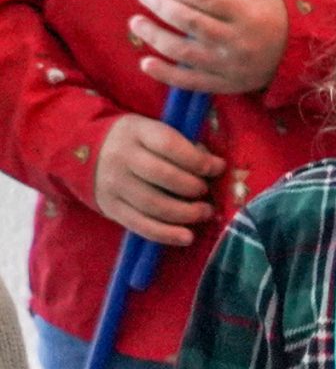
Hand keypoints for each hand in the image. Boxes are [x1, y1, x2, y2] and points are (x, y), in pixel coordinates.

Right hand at [94, 114, 222, 246]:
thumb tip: (211, 166)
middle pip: (162, 176)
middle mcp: (122, 157)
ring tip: (205, 212)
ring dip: (185, 213)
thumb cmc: (136, 141)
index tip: (218, 168)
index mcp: (137, 131)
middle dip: (192, 187)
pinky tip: (187, 237)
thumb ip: (180, 145)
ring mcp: (113, 185)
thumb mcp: (153, 131)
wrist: (85, 152)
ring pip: (152, 204)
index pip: (169, 144)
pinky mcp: (110, 208)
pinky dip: (166, 234)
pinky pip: (139, 225)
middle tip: (207, 191)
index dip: (197, 159)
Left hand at [133, 0, 288, 96]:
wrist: (296, 55)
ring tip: (136, 21)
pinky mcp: (223, 84)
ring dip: (154, 36)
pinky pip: (189, 81)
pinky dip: (165, 73)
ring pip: (183, 50)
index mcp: (248, 13)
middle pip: (190, 21)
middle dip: (161, 5)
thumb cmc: (270, 16)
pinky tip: (145, 62)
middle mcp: (238, 40)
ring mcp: (229, 65)